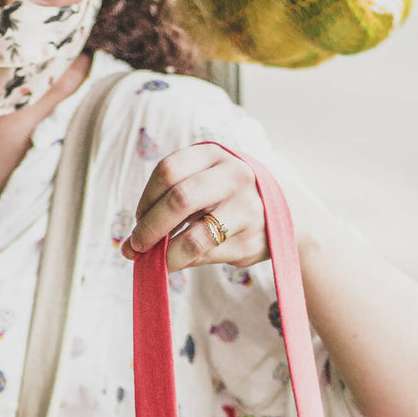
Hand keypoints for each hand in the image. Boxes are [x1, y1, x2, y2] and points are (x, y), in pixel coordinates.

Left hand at [119, 143, 270, 271]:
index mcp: (215, 155)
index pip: (168, 170)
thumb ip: (174, 200)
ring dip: (165, 254)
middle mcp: (233, 176)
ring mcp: (245, 209)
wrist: (287, 213)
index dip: (146, 198)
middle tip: (135, 247)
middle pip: (178, 199)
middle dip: (149, 228)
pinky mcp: (249, 241)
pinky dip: (184, 262)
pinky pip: (206, 256)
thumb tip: (130, 245)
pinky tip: (176, 262)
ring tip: (153, 261)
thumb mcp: (208, 179)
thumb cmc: (231, 195)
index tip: (139, 218)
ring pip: (194, 237)